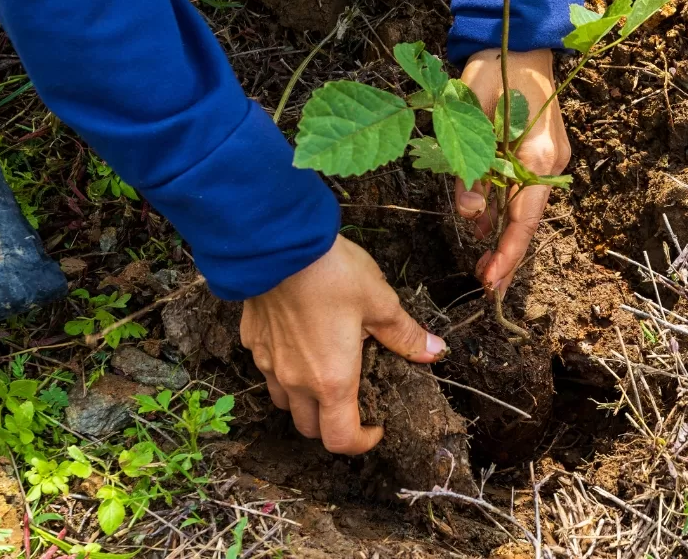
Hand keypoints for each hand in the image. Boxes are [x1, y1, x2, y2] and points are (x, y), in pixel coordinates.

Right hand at [240, 236, 445, 454]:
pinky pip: (268, 369)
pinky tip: (300, 342)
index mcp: (332, 380)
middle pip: (309, 427)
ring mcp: (269, 362)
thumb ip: (405, 334)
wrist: (277, 244)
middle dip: (333, 425)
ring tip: (326, 373)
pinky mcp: (252, 341)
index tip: (376, 427)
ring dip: (305, 401)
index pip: (340, 439)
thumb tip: (435, 351)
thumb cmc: (332, 274)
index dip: (361, 443)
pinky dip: (285, 370)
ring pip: (284, 402)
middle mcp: (296, 381)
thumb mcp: (380, 302)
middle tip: (355, 401)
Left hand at [456, 48, 571, 293]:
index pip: (524, 216)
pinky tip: (486, 225)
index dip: (508, 252)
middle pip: (529, 220)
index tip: (491, 281)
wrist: (521, 40)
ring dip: (503, 234)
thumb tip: (471, 213)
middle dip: (508, 255)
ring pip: (525, 207)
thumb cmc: (494, 69)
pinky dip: (505, 210)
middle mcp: (551, 162)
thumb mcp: (470, 112)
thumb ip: (469, 164)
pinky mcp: (540, 154)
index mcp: (538, 153)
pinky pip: (522, 190)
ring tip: (482, 260)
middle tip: (487, 286)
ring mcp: (549, 158)